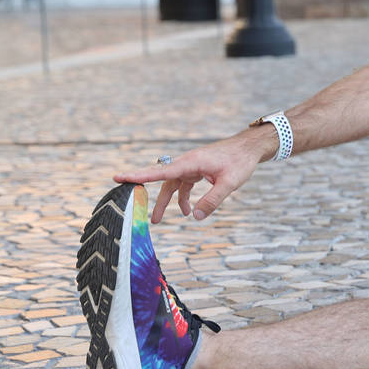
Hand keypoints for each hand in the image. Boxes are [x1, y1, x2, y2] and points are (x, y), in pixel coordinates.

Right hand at [114, 129, 270, 222]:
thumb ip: (212, 200)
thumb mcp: (229, 183)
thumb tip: (196, 217)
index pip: (161, 172)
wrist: (249, 148)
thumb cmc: (240, 161)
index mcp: (191, 162)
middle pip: (162, 179)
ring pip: (172, 185)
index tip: (120, 176)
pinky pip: (184, 185)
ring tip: (157, 220)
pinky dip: (183, 197)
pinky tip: (188, 210)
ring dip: (166, 201)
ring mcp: (192, 166)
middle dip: (145, 188)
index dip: (139, 176)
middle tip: (122, 189)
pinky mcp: (198, 170)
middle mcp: (187, 163)